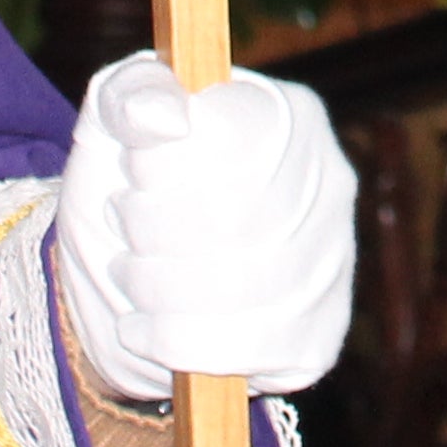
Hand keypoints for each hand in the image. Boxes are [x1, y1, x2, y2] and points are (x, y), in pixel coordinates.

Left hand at [49, 52, 358, 402]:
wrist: (134, 285)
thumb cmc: (133, 189)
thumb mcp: (113, 125)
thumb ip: (130, 96)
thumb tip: (164, 114)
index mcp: (292, 116)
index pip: (232, 138)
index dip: (164, 164)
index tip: (130, 174)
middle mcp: (331, 186)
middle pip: (232, 216)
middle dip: (151, 229)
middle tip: (122, 227)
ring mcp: (333, 266)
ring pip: (236, 288)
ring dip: (154, 286)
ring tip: (129, 272)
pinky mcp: (318, 337)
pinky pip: (244, 349)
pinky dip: (173, 341)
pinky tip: (144, 325)